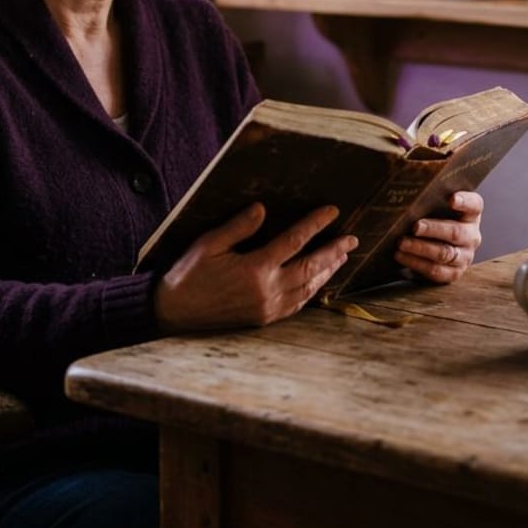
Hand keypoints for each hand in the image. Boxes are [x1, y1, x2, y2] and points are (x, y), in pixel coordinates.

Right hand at [153, 202, 358, 332]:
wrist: (174, 313)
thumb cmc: (189, 273)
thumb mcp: (209, 243)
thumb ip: (238, 226)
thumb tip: (261, 208)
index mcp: (255, 269)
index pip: (293, 242)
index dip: (315, 224)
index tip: (333, 211)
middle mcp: (266, 291)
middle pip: (310, 268)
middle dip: (334, 251)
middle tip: (353, 238)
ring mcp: (267, 308)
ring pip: (308, 288)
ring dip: (327, 271)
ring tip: (342, 256)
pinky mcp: (263, 319)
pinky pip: (297, 305)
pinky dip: (312, 291)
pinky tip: (318, 282)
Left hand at [394, 190, 482, 283]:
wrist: (433, 242)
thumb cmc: (431, 214)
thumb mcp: (433, 201)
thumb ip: (428, 189)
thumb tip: (408, 168)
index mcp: (471, 213)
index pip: (474, 204)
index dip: (465, 201)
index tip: (451, 199)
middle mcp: (472, 235)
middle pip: (456, 232)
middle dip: (434, 229)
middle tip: (415, 226)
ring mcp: (465, 256)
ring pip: (445, 253)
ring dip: (421, 249)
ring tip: (401, 242)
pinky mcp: (454, 273)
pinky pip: (436, 271)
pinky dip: (417, 264)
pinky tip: (401, 256)